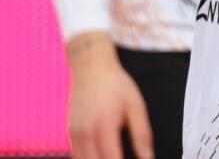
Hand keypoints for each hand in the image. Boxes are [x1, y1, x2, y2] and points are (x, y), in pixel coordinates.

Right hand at [66, 33, 153, 158]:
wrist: (91, 68)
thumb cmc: (117, 86)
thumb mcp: (136, 106)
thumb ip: (142, 134)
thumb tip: (148, 157)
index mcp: (105, 127)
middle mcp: (86, 133)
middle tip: (120, 157)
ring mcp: (75, 134)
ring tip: (112, 156)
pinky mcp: (70, 132)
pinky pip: (77, 155)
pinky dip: (88, 158)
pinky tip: (100, 155)